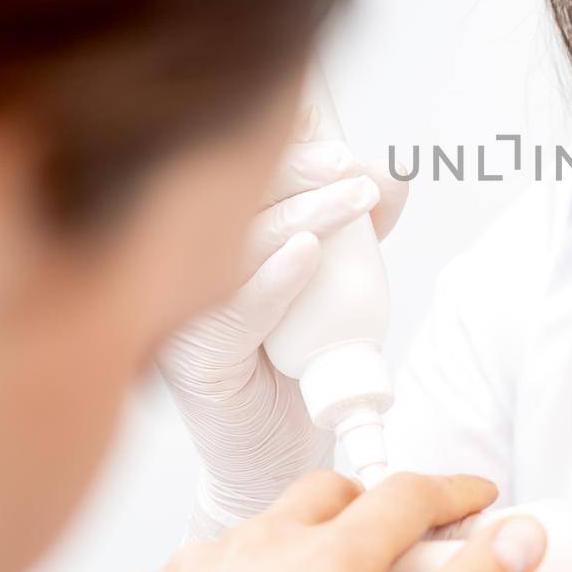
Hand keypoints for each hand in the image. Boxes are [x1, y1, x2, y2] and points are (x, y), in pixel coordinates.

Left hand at [84, 472, 545, 571]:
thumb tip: (519, 537)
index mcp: (325, 558)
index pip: (406, 495)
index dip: (452, 491)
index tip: (476, 497)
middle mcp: (254, 547)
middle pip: (328, 495)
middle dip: (370, 506)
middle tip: (398, 541)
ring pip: (255, 530)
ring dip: (293, 543)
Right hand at [159, 112, 408, 537]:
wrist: (278, 450)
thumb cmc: (298, 358)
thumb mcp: (334, 281)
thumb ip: (353, 227)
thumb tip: (392, 174)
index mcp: (206, 237)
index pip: (231, 173)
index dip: (278, 141)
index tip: (326, 121)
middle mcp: (181, 267)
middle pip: (230, 197)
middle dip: (296, 169)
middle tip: (348, 163)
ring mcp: (179, 311)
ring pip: (237, 245)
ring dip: (303, 214)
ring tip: (354, 199)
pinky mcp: (193, 361)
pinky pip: (233, 311)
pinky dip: (274, 277)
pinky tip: (307, 253)